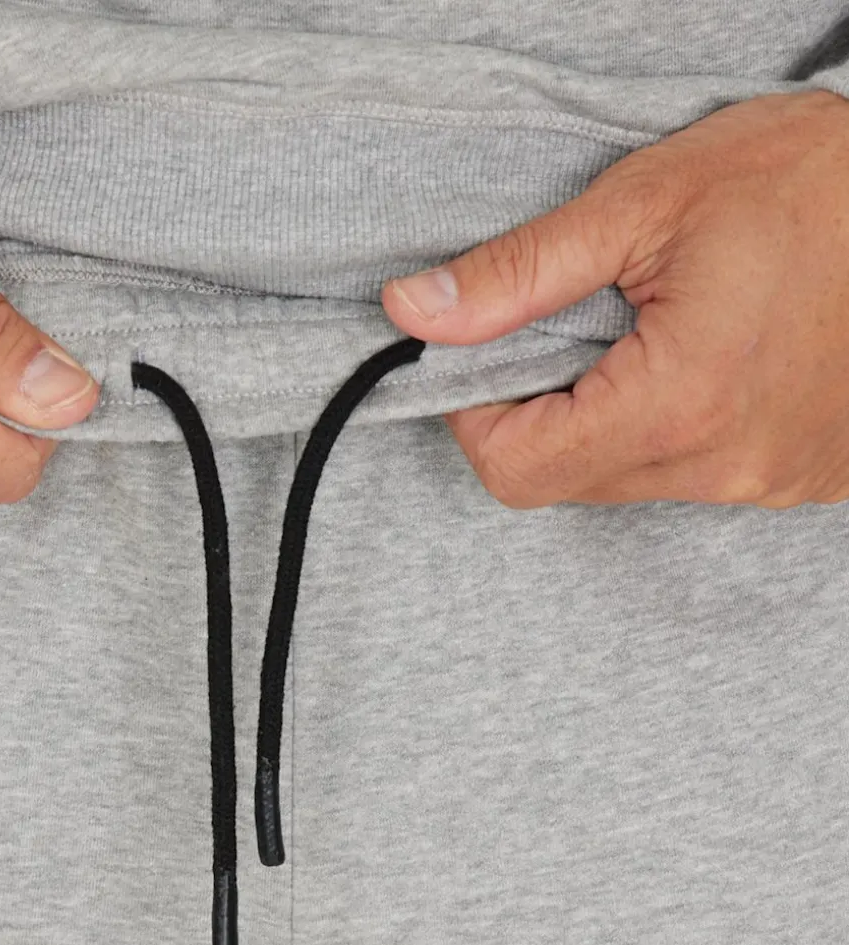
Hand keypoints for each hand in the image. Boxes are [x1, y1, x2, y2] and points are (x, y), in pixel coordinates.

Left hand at [381, 89, 848, 509]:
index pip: (516, 469)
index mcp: (679, 402)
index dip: (476, 412)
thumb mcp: (649, 202)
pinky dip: (671, 426)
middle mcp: (723, 465)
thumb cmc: (816, 183)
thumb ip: (520, 272)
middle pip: (566, 480)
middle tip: (576, 324)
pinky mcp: (795, 480)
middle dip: (543, 409)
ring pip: (627, 479)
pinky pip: (691, 476)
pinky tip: (707, 355)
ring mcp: (766, 482)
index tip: (485, 353)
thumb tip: (415, 310)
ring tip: (657, 328)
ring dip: (609, 415)